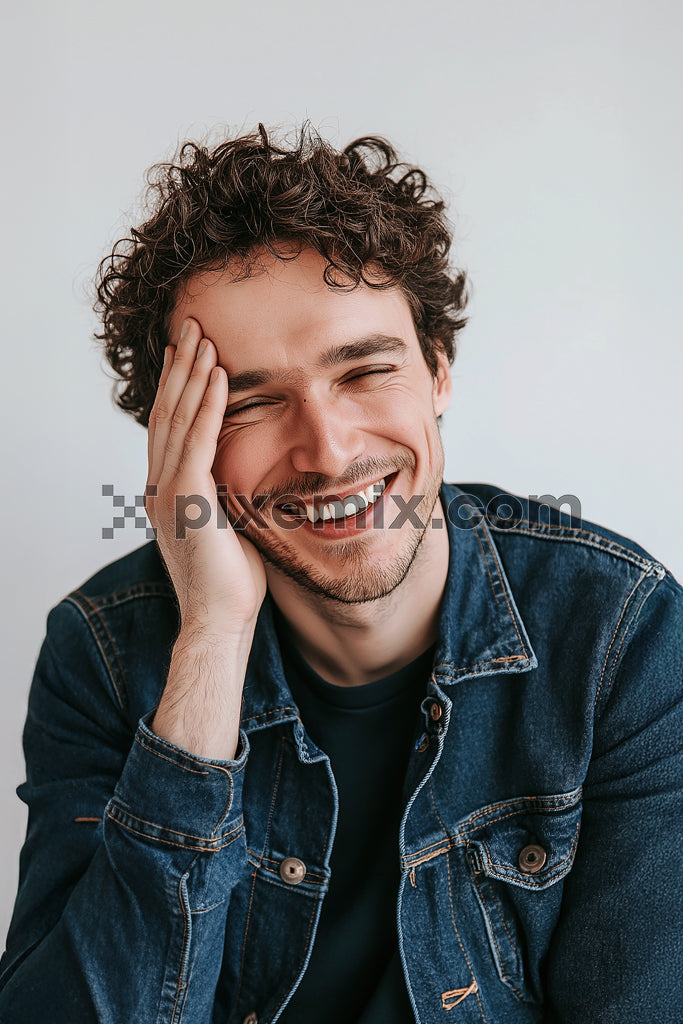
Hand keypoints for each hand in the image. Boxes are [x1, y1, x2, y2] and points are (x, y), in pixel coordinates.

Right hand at [145, 317, 266, 640]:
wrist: (220, 620)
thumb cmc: (231, 581)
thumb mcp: (227, 526)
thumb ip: (225, 494)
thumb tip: (244, 476)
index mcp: (167, 492)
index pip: (170, 427)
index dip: (179, 387)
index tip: (189, 354)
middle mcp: (160, 486)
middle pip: (166, 413)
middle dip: (179, 368)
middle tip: (190, 327)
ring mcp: (168, 491)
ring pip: (177, 419)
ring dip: (192, 375)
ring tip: (203, 337)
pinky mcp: (186, 498)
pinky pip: (196, 440)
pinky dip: (206, 405)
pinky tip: (218, 376)